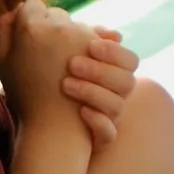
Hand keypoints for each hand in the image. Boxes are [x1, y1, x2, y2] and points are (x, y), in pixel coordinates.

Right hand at [0, 0, 100, 133]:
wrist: (56, 124)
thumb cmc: (25, 95)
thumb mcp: (2, 61)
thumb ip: (4, 28)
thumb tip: (16, 7)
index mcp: (30, 28)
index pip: (32, 6)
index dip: (30, 21)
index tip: (31, 40)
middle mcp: (58, 27)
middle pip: (55, 14)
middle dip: (52, 29)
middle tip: (47, 55)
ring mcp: (82, 36)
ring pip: (77, 25)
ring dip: (73, 38)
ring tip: (66, 64)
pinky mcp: (100, 48)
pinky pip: (96, 36)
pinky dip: (93, 47)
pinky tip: (85, 64)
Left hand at [58, 28, 138, 146]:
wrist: (42, 125)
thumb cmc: (54, 84)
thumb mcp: (67, 57)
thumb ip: (82, 39)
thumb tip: (111, 34)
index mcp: (114, 75)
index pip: (131, 60)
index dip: (115, 52)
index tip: (90, 45)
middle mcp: (117, 97)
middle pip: (127, 82)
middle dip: (100, 71)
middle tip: (72, 64)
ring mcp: (110, 119)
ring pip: (117, 106)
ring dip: (93, 92)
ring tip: (65, 85)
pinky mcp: (99, 139)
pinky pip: (109, 133)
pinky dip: (98, 121)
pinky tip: (80, 112)